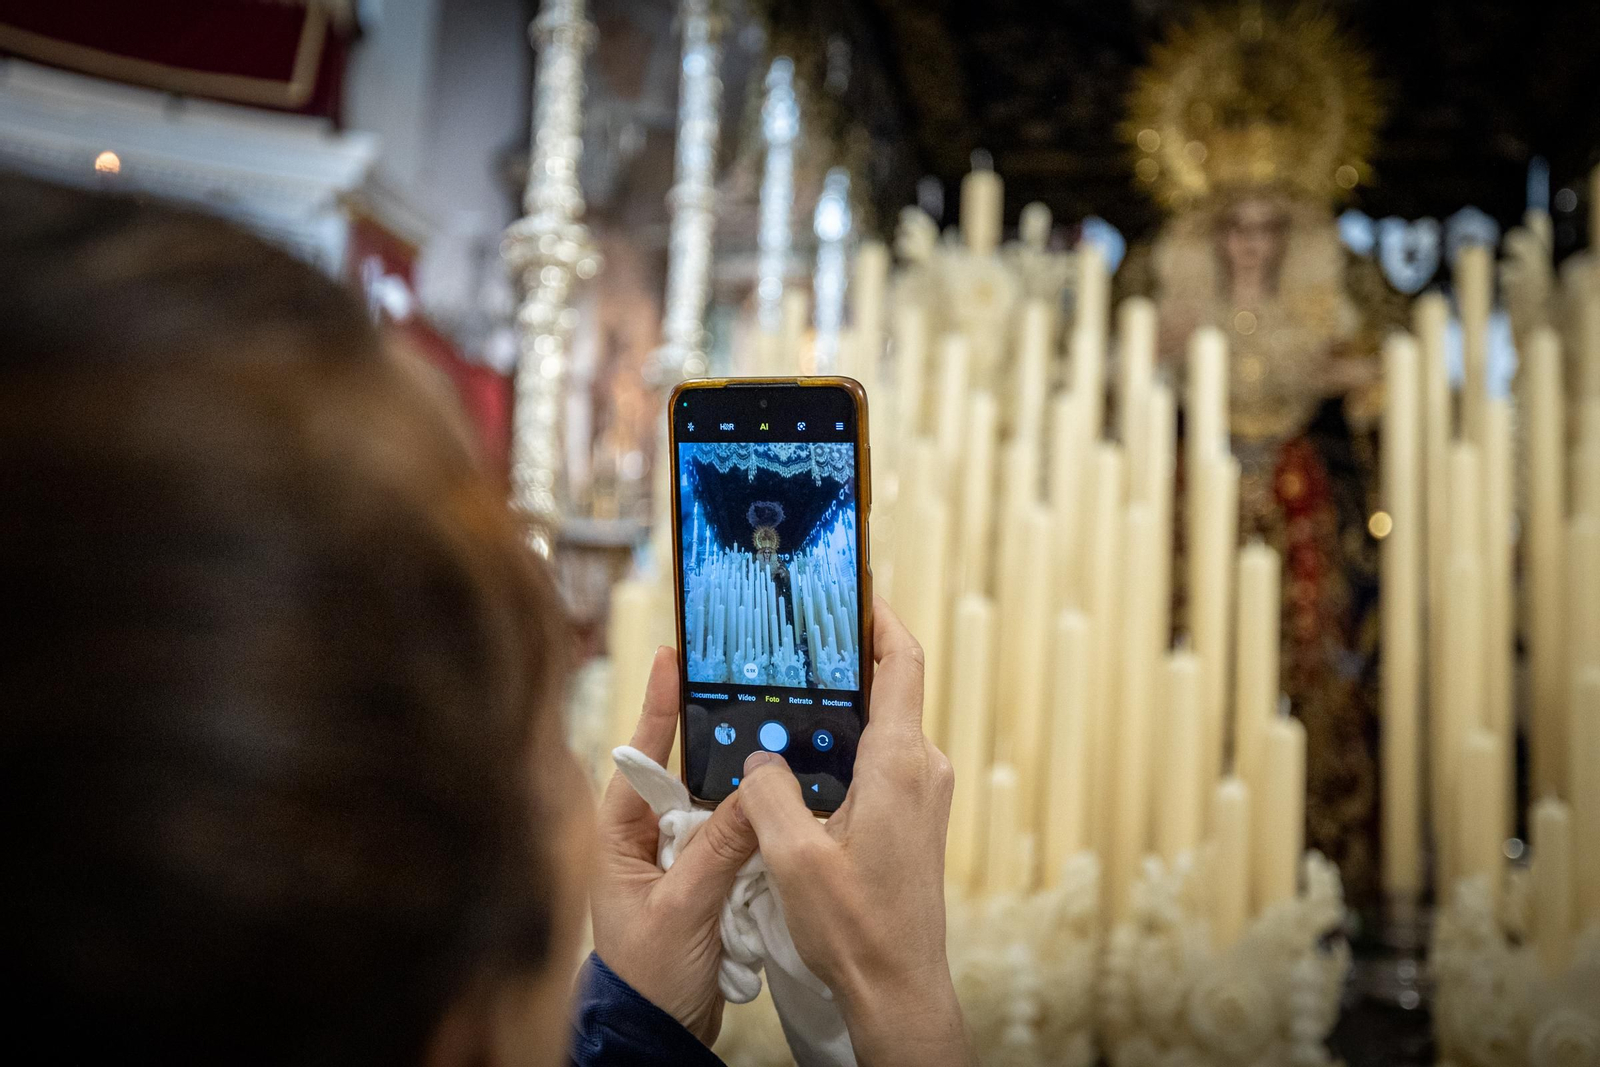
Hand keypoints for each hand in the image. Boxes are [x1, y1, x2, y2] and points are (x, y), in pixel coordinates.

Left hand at [590, 646, 758, 1044]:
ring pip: (715, 803)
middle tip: (749, 687)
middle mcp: (644, 837)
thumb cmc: (649, 977)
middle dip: (717, 738)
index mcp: (617, 835)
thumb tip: (756, 791)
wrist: (659, 1033)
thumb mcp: (683, 910)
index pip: (641, 757)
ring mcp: (674, 857)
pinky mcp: (703, 878)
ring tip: (777, 742)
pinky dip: (753, 825)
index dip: (659, 706)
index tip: (673, 656)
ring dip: (742, 787)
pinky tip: (781, 806)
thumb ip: (719, 850)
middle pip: (686, 771)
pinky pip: (732, 837)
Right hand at [738, 597, 973, 1066]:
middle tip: (797, 637)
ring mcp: (922, 794)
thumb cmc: (855, 925)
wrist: (898, 985)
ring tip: (788, 694)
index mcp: (899, 763)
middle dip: (846, 659)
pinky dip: (845, 745)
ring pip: (882, 727)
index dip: (880, 618)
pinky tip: (801, 758)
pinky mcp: (913, 817)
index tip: (852, 588)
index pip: (902, 663)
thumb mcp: (791, 853)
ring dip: (841, 708)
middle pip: (890, 687)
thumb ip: (771, 790)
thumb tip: (761, 757)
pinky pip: (881, 760)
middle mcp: (921, 769)